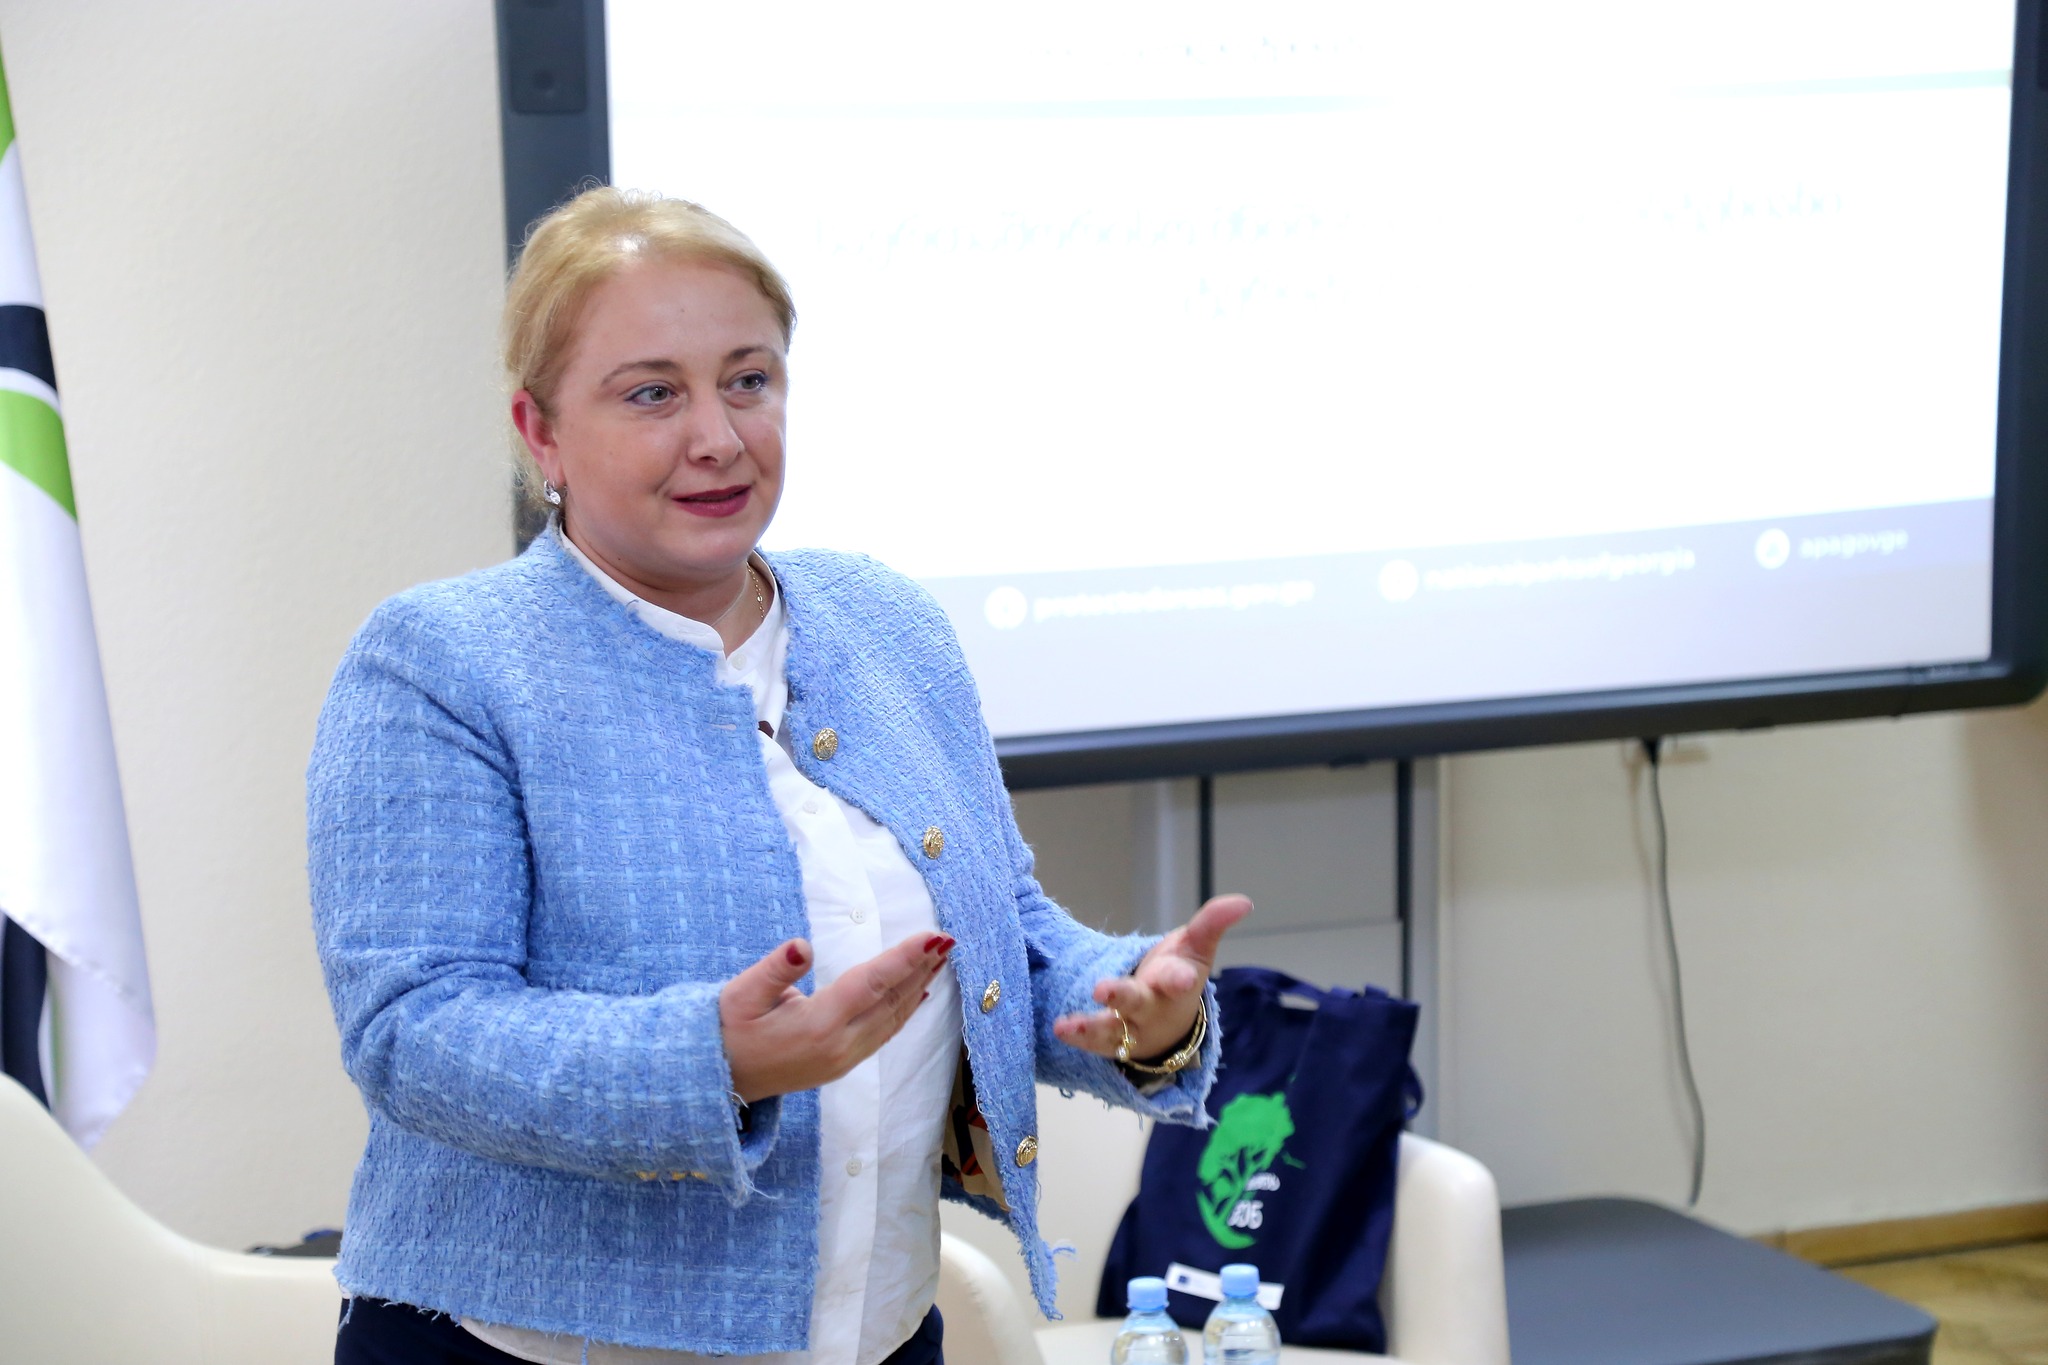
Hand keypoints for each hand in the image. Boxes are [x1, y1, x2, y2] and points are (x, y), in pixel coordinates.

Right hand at [722, 931, 953, 1103]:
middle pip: (890, 1001)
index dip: (904, 958)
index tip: (933, 937)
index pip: (871, 983)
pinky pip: (883, 1034)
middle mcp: (839, 1046)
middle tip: (949, 939)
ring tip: (940, 959)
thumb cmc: (725, 1030)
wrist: (717, 1081)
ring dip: (918, 987)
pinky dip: (904, 1011)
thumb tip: (801, 946)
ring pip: (892, 1019)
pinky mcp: (841, 1066)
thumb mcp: (740, 994)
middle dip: (921, 968)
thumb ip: (775, 970)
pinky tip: (918, 994)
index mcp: (817, 1025)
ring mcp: (843, 1060)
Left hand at [1053, 894, 1250, 1063]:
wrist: (1169, 1026)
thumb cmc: (1178, 977)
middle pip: (1137, 1003)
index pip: (1179, 979)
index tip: (1183, 978)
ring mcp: (1129, 1028)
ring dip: (1091, 1026)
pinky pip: (1093, 1042)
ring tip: (1068, 1025)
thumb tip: (1244, 901)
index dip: (1180, 977)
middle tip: (1102, 990)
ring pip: (1111, 1030)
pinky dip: (1077, 1037)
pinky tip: (1059, 1029)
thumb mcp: (1196, 948)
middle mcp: (1151, 1008)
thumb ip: (1213, 923)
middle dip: (1121, 996)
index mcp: (1175, 984)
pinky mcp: (1109, 1040)